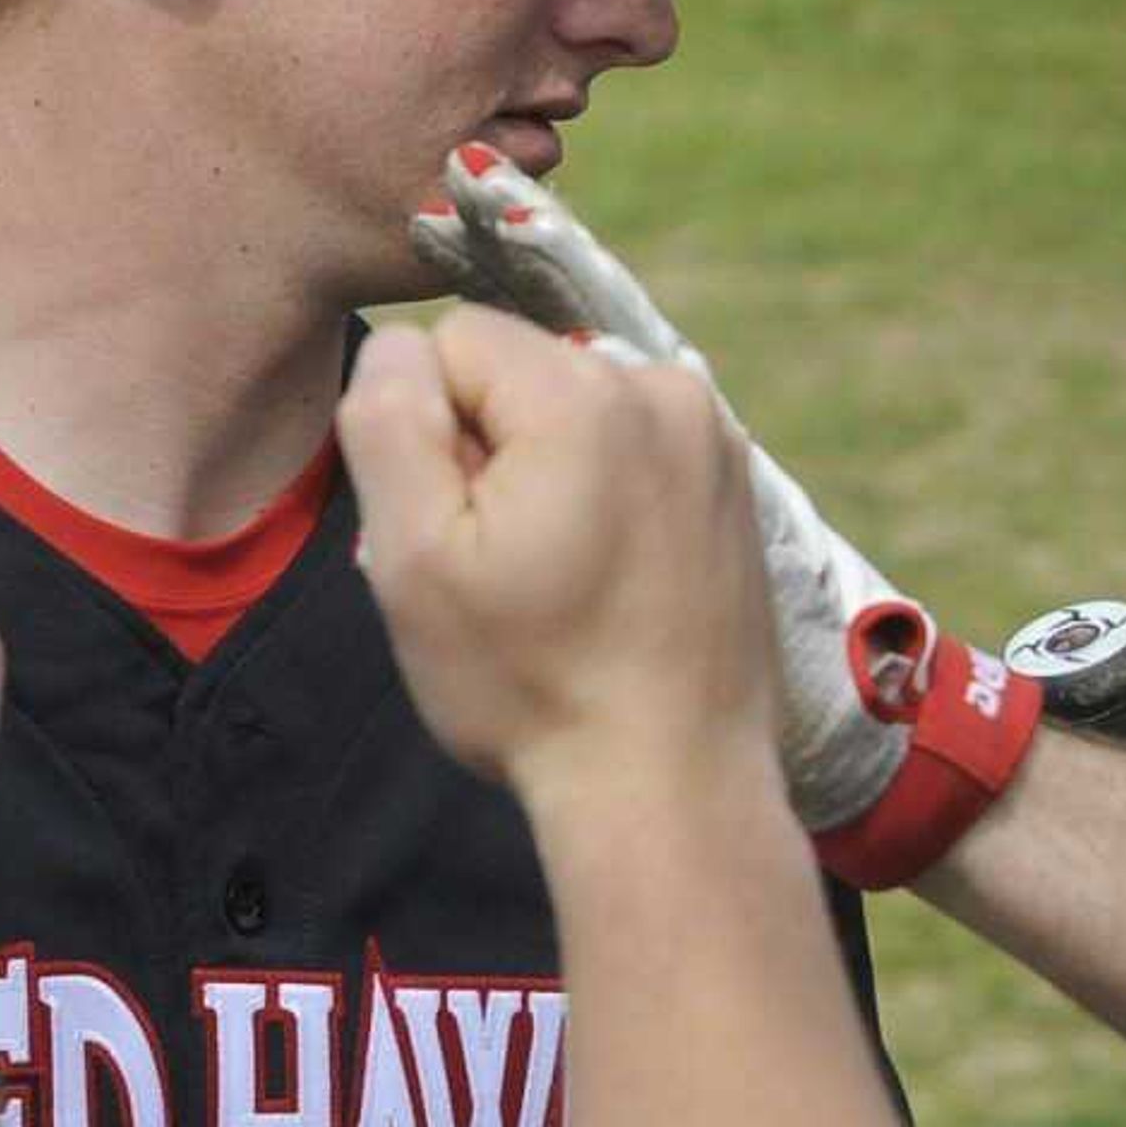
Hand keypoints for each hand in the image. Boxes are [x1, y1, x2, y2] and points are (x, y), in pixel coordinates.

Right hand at [336, 310, 776, 816]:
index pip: (452, 343)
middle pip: (520, 376)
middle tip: (510, 571)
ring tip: (563, 585)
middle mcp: (668, 393)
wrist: (671, 783)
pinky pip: (633, 456)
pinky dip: (607, 502)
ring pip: (575, 417)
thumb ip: (389, 421)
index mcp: (589, 393)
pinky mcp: (736, 490)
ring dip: (549, 480)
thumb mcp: (412, 556)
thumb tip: (404, 353)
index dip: (429, 435)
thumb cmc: (532, 684)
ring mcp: (716, 442)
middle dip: (492, 454)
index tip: (461, 531)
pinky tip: (610, 587)